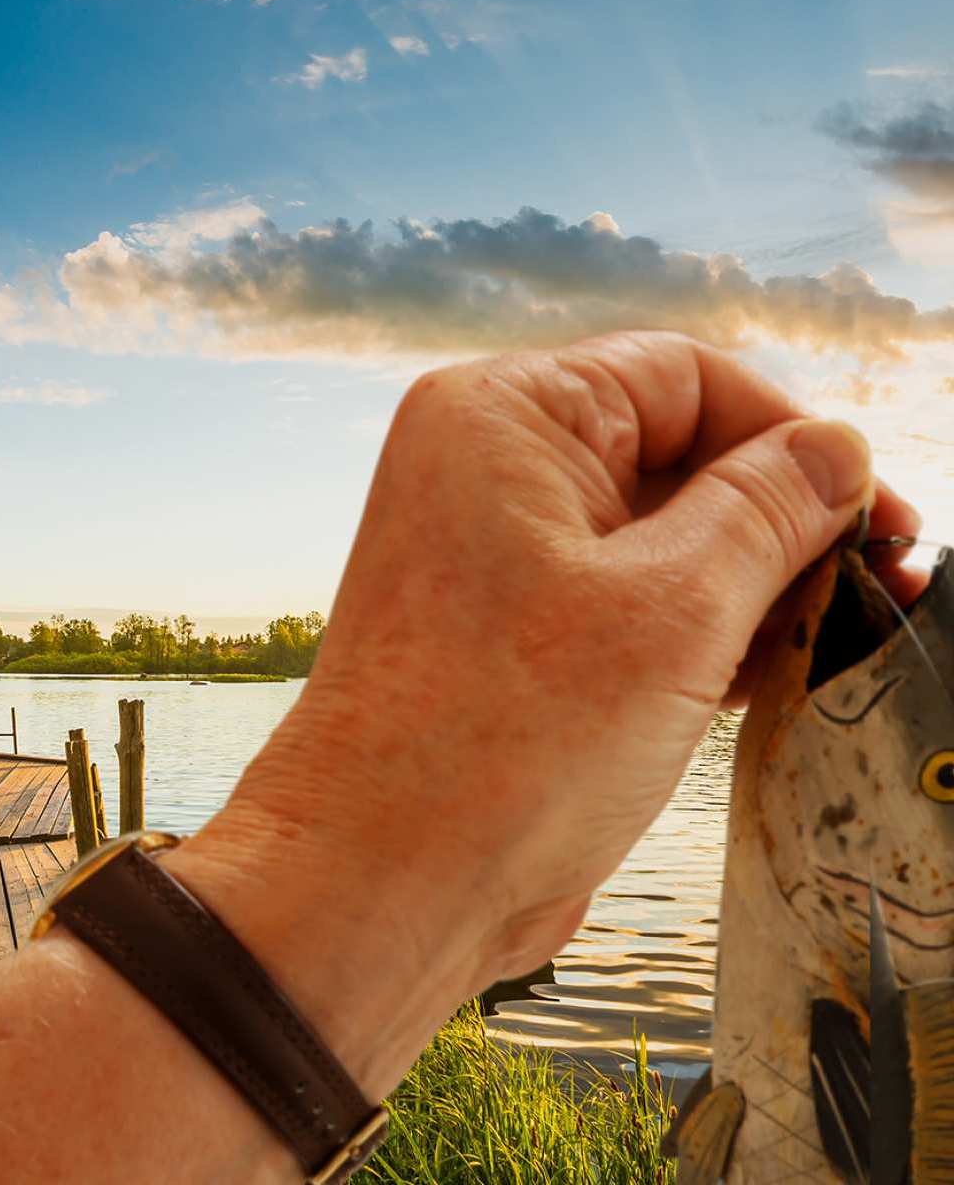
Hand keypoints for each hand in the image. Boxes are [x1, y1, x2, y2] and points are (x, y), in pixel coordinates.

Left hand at [163, 330, 919, 1099]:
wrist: (382, 883)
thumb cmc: (505, 740)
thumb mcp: (672, 610)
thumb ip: (767, 512)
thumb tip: (835, 448)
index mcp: (505, 418)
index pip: (683, 379)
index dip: (791, 437)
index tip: (870, 510)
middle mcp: (489, 471)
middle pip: (673, 457)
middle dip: (780, 522)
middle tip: (879, 583)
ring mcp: (495, 555)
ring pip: (655, 539)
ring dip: (747, 586)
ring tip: (829, 640)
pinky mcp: (509, 633)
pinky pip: (621, 603)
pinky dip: (694, 633)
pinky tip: (761, 678)